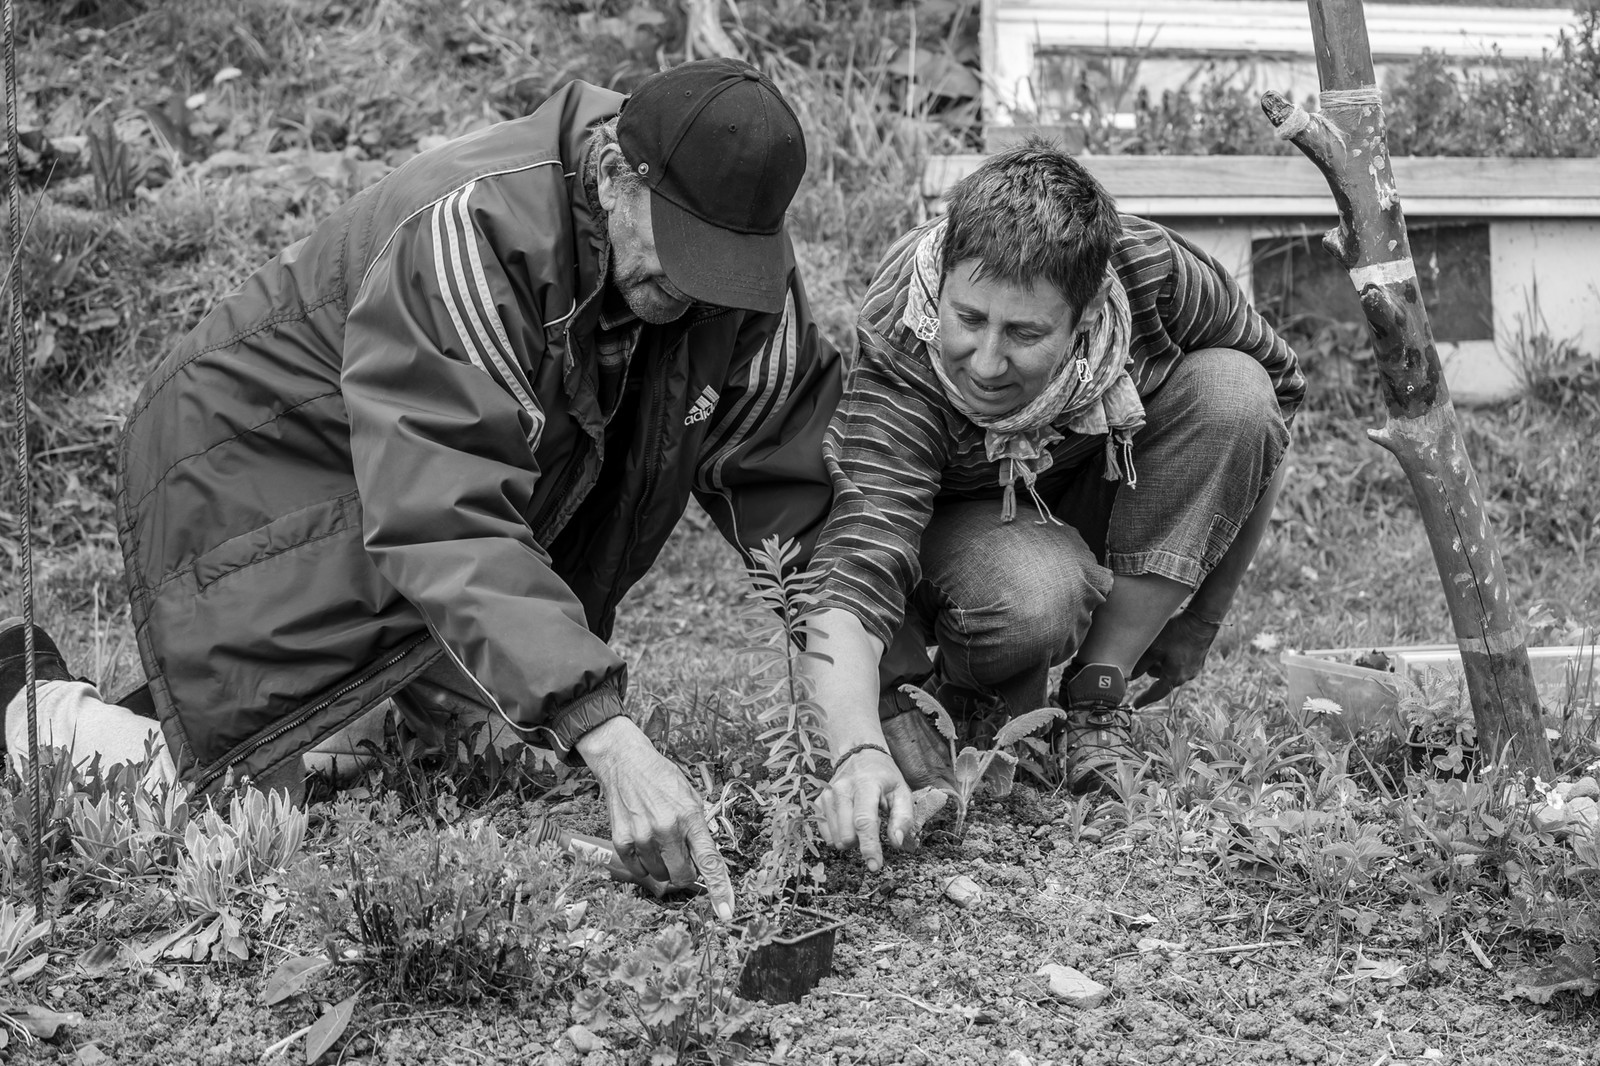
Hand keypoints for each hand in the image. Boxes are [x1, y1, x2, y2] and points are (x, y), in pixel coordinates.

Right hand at [576, 716, 734, 920]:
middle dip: (687, 872)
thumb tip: (705, 865)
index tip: (726, 912)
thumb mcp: (691, 798)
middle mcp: (666, 829)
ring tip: (660, 840)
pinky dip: (645, 864)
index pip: (709, 861)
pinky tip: (645, 842)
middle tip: (682, 853)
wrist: (626, 764)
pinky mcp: (621, 841)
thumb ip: (699, 831)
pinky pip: (639, 871)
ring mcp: (642, 836)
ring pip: (661, 876)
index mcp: (690, 817)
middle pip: (683, 876)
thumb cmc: (663, 781)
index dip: (719, 889)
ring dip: (665, 866)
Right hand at [816, 748, 913, 872]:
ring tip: (861, 822)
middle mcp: (841, 790)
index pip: (864, 821)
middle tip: (873, 827)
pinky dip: (840, 836)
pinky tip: (849, 822)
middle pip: (847, 836)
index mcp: (865, 785)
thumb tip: (897, 842)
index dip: (869, 847)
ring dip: (851, 840)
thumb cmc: (884, 778)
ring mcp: (827, 796)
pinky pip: (826, 836)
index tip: (875, 866)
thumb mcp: (902, 792)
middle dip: (862, 842)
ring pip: (836, 840)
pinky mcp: (818, 803)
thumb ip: (903, 818)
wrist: (859, 756)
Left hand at [1131, 610, 1221, 707]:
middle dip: (1151, 668)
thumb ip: (1140, 666)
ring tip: (1159, 643)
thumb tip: (1128, 678)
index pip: (1155, 693)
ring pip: (1169, 669)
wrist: (1203, 620)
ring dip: (1161, 662)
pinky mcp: (1198, 659)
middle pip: (1160, 678)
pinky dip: (1171, 657)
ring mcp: (1194, 668)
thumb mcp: (1153, 648)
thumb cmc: (1177, 633)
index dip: (1144, 699)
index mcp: (1174, 677)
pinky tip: (1170, 642)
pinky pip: (1179, 663)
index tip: (1135, 705)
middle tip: (1146, 652)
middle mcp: (1186, 676)